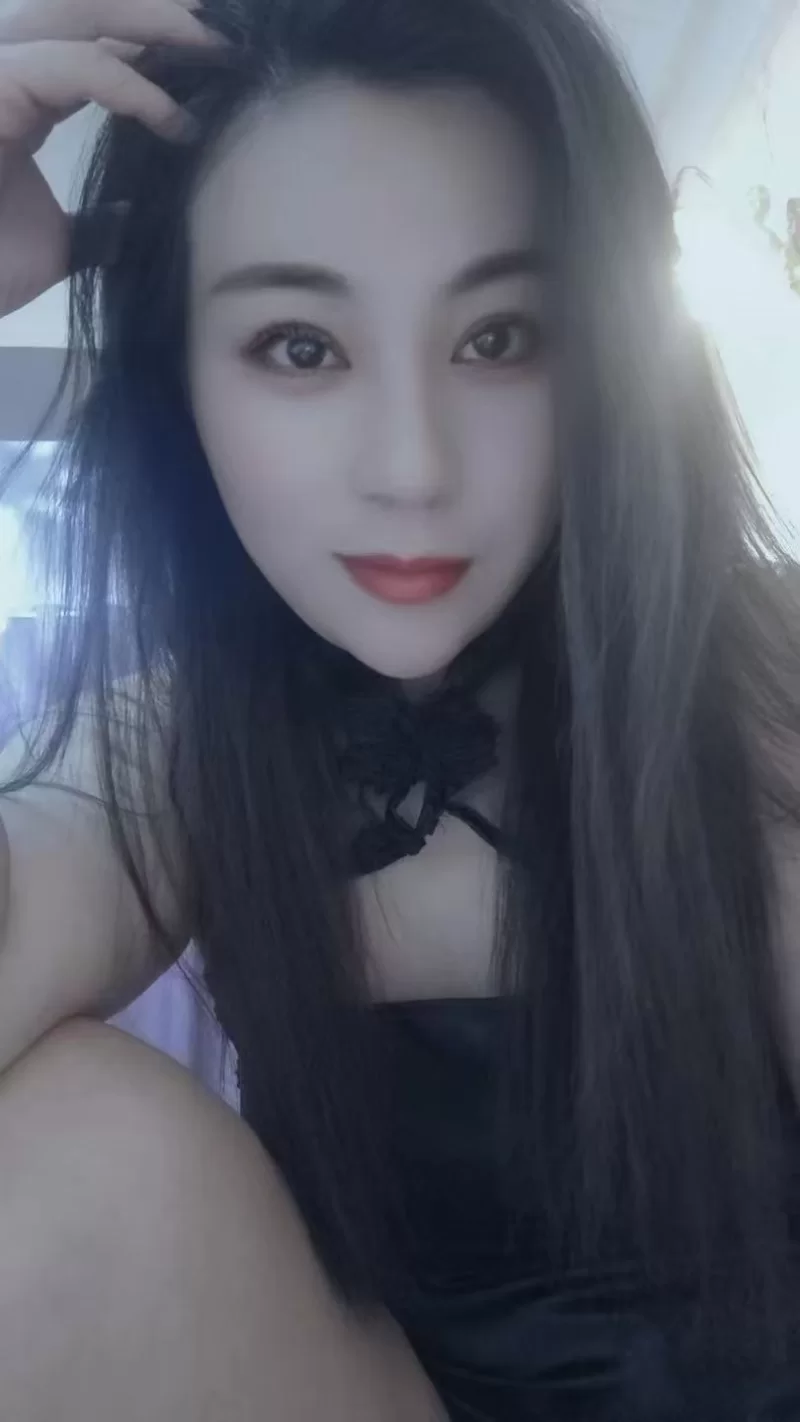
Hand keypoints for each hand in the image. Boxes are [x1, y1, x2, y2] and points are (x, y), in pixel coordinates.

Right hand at [0, 0, 222, 317]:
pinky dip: (133, 89)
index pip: (92, 43)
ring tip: (217, 49)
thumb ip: (96, 225)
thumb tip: (133, 220)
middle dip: (160, 14)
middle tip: (230, 34)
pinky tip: (175, 121)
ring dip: (155, 25)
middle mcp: (4, 71)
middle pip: (84, 8)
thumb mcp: (56, 246)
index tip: (222, 65)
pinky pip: (74, 67)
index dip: (155, 46)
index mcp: (20, 97)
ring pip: (78, 14)